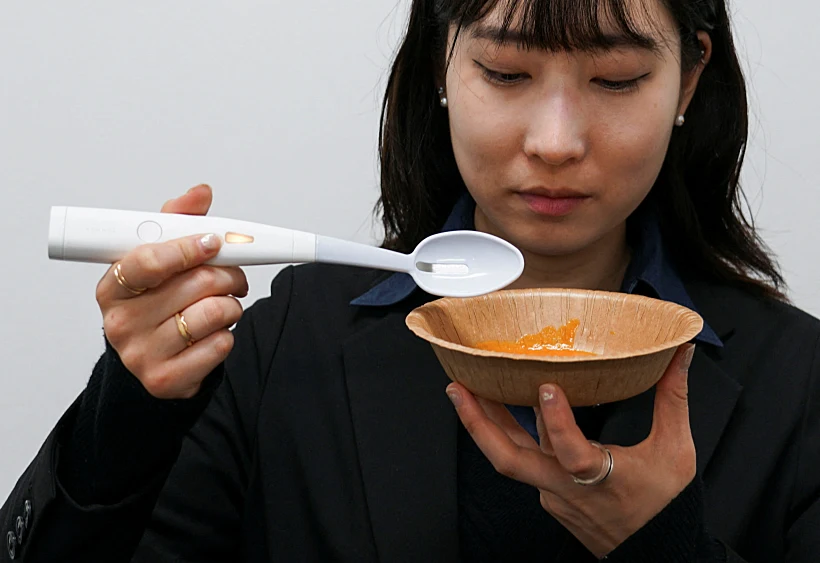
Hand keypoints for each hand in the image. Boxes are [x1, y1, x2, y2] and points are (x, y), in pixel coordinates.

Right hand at [95, 184, 248, 398]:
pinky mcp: (167, 379)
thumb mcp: (160, 261)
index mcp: (113, 286)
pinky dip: (228, 334)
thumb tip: (200, 193)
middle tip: (231, 276)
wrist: (153, 360)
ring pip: (215, 313)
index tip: (213, 242)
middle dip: (227, 274)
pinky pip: (221, 345)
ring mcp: (141, 354)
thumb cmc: (157, 304)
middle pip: (196, 284)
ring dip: (232, 305)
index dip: (189, 247)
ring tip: (224, 304)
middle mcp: (121, 322)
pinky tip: (214, 332)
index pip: (150, 260)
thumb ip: (178, 223)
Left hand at [446, 344, 696, 558]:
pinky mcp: (549, 495)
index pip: (571, 452)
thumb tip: (679, 357)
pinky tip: (504, 407)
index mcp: (600, 478)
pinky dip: (513, 432)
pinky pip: (525, 459)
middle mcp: (565, 487)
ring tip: (465, 389)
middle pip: (509, 460)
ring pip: (511, 458)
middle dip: (478, 423)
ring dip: (486, 423)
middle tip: (457, 389)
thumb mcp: (676, 450)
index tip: (548, 386)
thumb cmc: (664, 506)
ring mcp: (551, 493)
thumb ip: (673, 399)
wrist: (655, 552)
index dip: (557, 421)